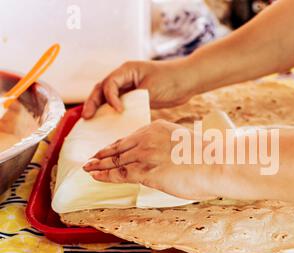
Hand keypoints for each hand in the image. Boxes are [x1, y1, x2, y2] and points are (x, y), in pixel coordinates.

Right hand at [82, 59, 197, 118]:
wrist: (188, 80)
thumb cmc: (172, 79)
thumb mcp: (151, 88)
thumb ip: (135, 96)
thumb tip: (120, 109)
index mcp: (127, 70)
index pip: (109, 84)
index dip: (110, 98)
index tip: (118, 110)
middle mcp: (125, 76)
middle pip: (102, 89)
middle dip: (93, 102)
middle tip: (87, 117)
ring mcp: (130, 86)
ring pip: (109, 96)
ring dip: (100, 107)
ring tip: (91, 120)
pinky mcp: (136, 95)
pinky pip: (120, 103)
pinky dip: (113, 111)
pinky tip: (110, 122)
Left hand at [82, 120, 218, 199]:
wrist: (215, 163)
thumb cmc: (207, 157)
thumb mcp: (185, 142)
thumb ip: (171, 146)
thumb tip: (169, 158)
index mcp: (157, 127)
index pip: (131, 137)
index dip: (117, 145)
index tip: (109, 150)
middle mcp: (147, 138)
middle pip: (119, 147)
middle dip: (103, 154)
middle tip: (91, 158)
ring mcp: (144, 154)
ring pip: (115, 160)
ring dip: (98, 165)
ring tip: (88, 168)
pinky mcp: (144, 171)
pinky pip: (118, 173)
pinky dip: (104, 175)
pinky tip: (95, 176)